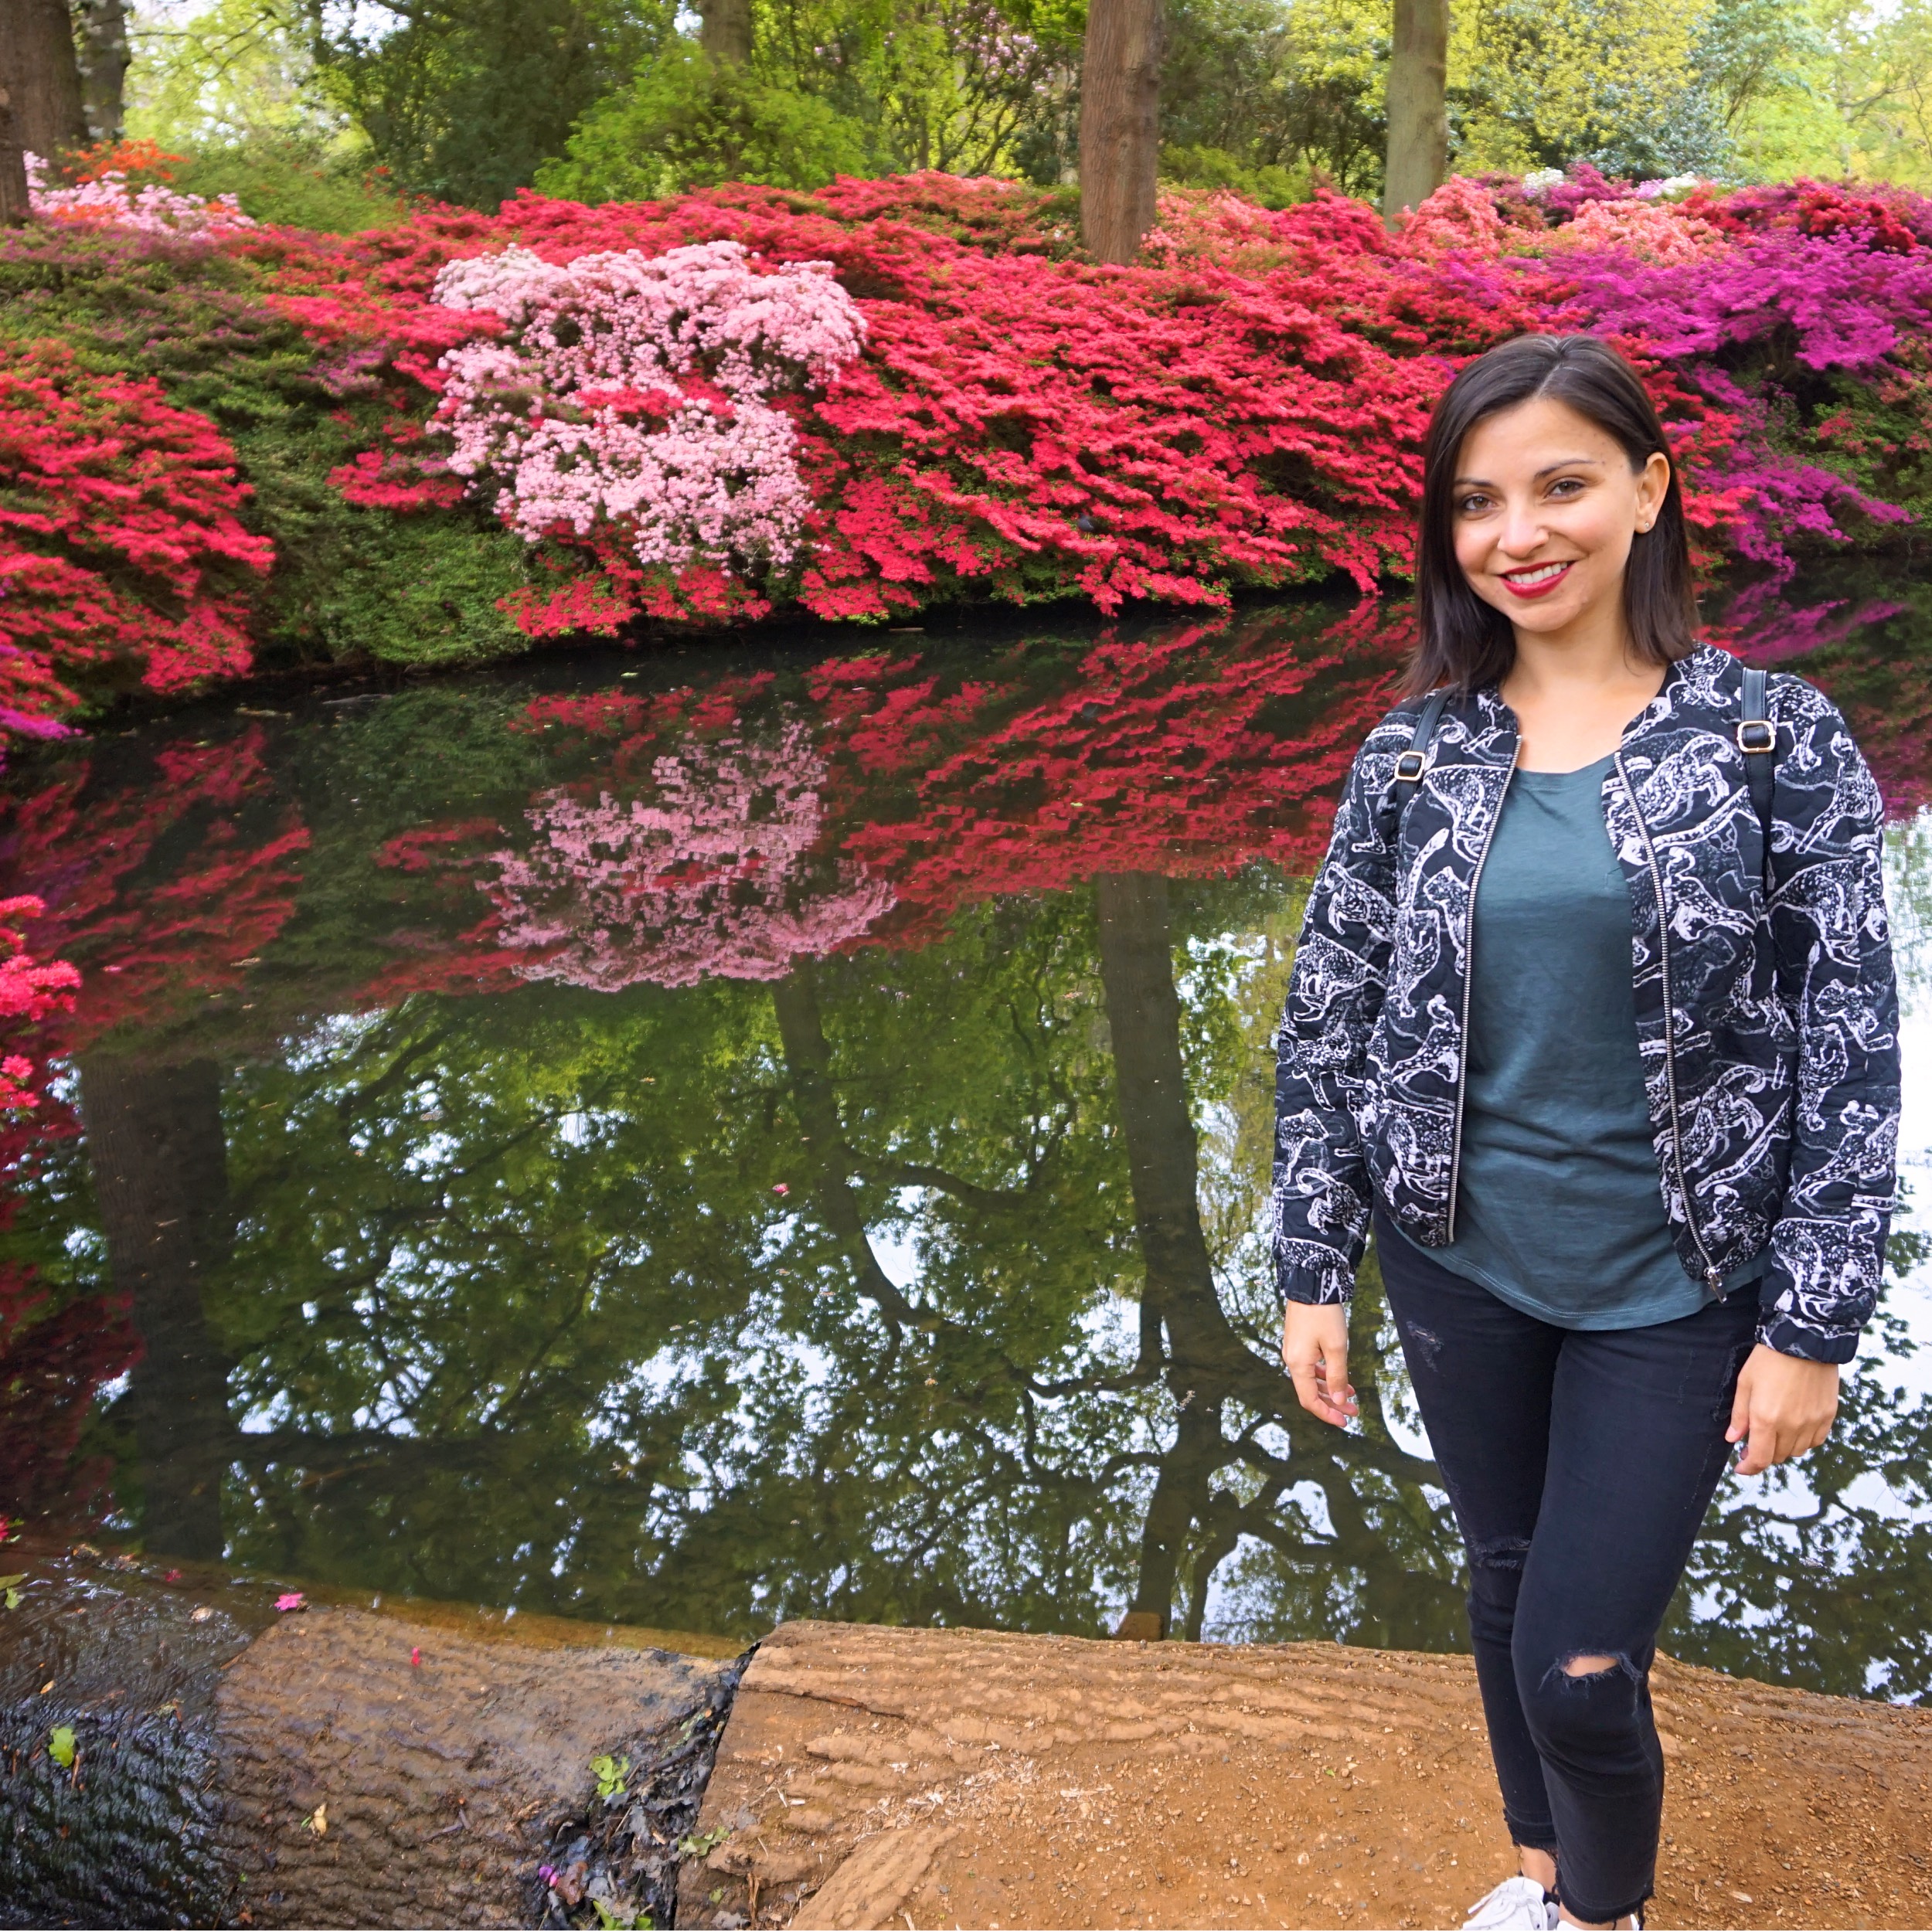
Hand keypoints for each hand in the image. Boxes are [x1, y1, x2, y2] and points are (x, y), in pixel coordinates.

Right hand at [1282, 1303, 1356, 1426]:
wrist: (1311, 1285)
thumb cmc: (1324, 1316)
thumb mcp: (1336, 1347)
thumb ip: (1337, 1377)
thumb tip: (1340, 1402)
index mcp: (1298, 1365)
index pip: (1309, 1400)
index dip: (1327, 1414)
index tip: (1345, 1421)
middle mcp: (1292, 1360)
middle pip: (1310, 1391)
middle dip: (1332, 1403)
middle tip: (1354, 1410)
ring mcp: (1294, 1351)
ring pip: (1311, 1379)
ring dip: (1330, 1389)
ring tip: (1352, 1393)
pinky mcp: (1298, 1342)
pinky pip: (1310, 1367)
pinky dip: (1324, 1375)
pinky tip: (1339, 1375)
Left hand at [1726, 1343, 1838, 1475]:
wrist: (1804, 1342)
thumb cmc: (1768, 1360)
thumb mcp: (1745, 1383)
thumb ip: (1739, 1415)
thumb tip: (1732, 1439)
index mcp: (1766, 1419)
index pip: (1759, 1458)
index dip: (1749, 1467)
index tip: (1741, 1467)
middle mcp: (1791, 1426)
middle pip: (1778, 1457)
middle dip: (1764, 1454)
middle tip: (1754, 1443)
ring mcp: (1812, 1422)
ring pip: (1797, 1451)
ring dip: (1783, 1448)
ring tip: (1774, 1433)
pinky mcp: (1828, 1416)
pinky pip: (1815, 1441)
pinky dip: (1803, 1441)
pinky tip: (1795, 1428)